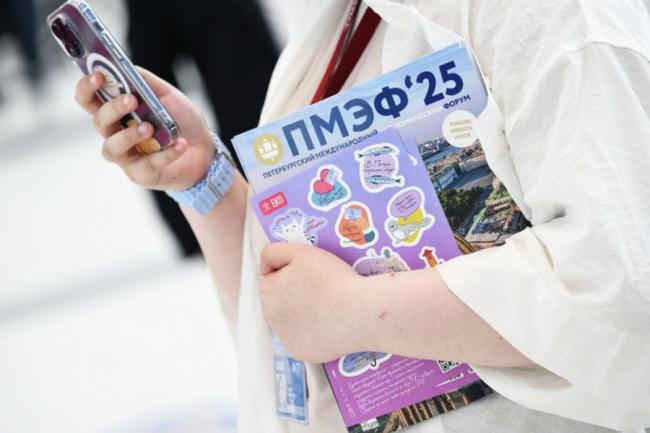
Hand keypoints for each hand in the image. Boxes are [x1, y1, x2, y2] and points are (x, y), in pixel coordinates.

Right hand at [74, 67, 214, 190]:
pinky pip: (147, 165)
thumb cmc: (180, 120)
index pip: (89, 100)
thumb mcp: (166, 94)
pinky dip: (166, 154)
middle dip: (112, 109)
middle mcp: (115, 135)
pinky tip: (180, 144)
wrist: (205, 149)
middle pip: (99, 122)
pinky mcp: (142, 175)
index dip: (86, 88)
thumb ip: (145, 81)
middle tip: (132, 100)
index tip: (98, 76)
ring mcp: (126, 157)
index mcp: (116, 112)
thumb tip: (124, 66)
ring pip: (112, 148)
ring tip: (150, 127)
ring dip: (129, 135)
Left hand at [258, 243, 371, 362]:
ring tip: (326, 307)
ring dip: (301, 314)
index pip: (273, 278)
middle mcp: (271, 317)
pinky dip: (312, 333)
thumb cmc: (334, 279)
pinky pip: (303, 339)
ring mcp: (285, 338)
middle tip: (320, 289)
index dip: (292, 273)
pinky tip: (329, 324)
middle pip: (279, 301)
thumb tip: (262, 269)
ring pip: (289, 321)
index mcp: (268, 291)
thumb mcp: (302, 252)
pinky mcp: (300, 353)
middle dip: (293, 294)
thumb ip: (272, 252)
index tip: (311, 275)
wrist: (361, 312)